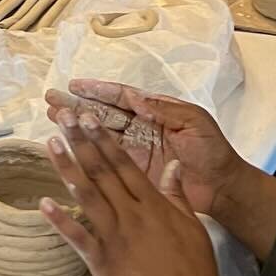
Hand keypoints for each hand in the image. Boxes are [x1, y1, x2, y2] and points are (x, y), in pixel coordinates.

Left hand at [42, 117, 224, 275]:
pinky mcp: (103, 263)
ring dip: (67, 168)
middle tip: (63, 116)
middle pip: (101, 171)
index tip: (88, 117)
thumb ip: (176, 193)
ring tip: (51, 144)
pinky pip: (79, 238)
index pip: (124, 163)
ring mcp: (115, 237)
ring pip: (87, 196)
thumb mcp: (192, 225)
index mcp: (152, 203)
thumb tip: (172, 164)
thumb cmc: (195, 268)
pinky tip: (44, 203)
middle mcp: (131, 214)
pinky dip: (61, 221)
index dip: (103, 138)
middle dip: (81, 141)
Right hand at [45, 79, 246, 217]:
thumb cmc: (213, 152)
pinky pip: (107, 164)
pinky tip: (68, 152)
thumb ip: (165, 110)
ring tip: (51, 118)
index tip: (75, 85)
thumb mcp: (194, 123)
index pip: (121, 97)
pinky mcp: (134, 175)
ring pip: (99, 137)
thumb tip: (135, 97)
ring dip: (76, 127)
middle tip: (51, 99)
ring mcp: (135, 153)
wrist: (223, 189)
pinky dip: (87, 157)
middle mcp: (141, 129)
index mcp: (156, 112)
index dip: (98, 91)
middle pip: (104, 114)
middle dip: (78, 106)